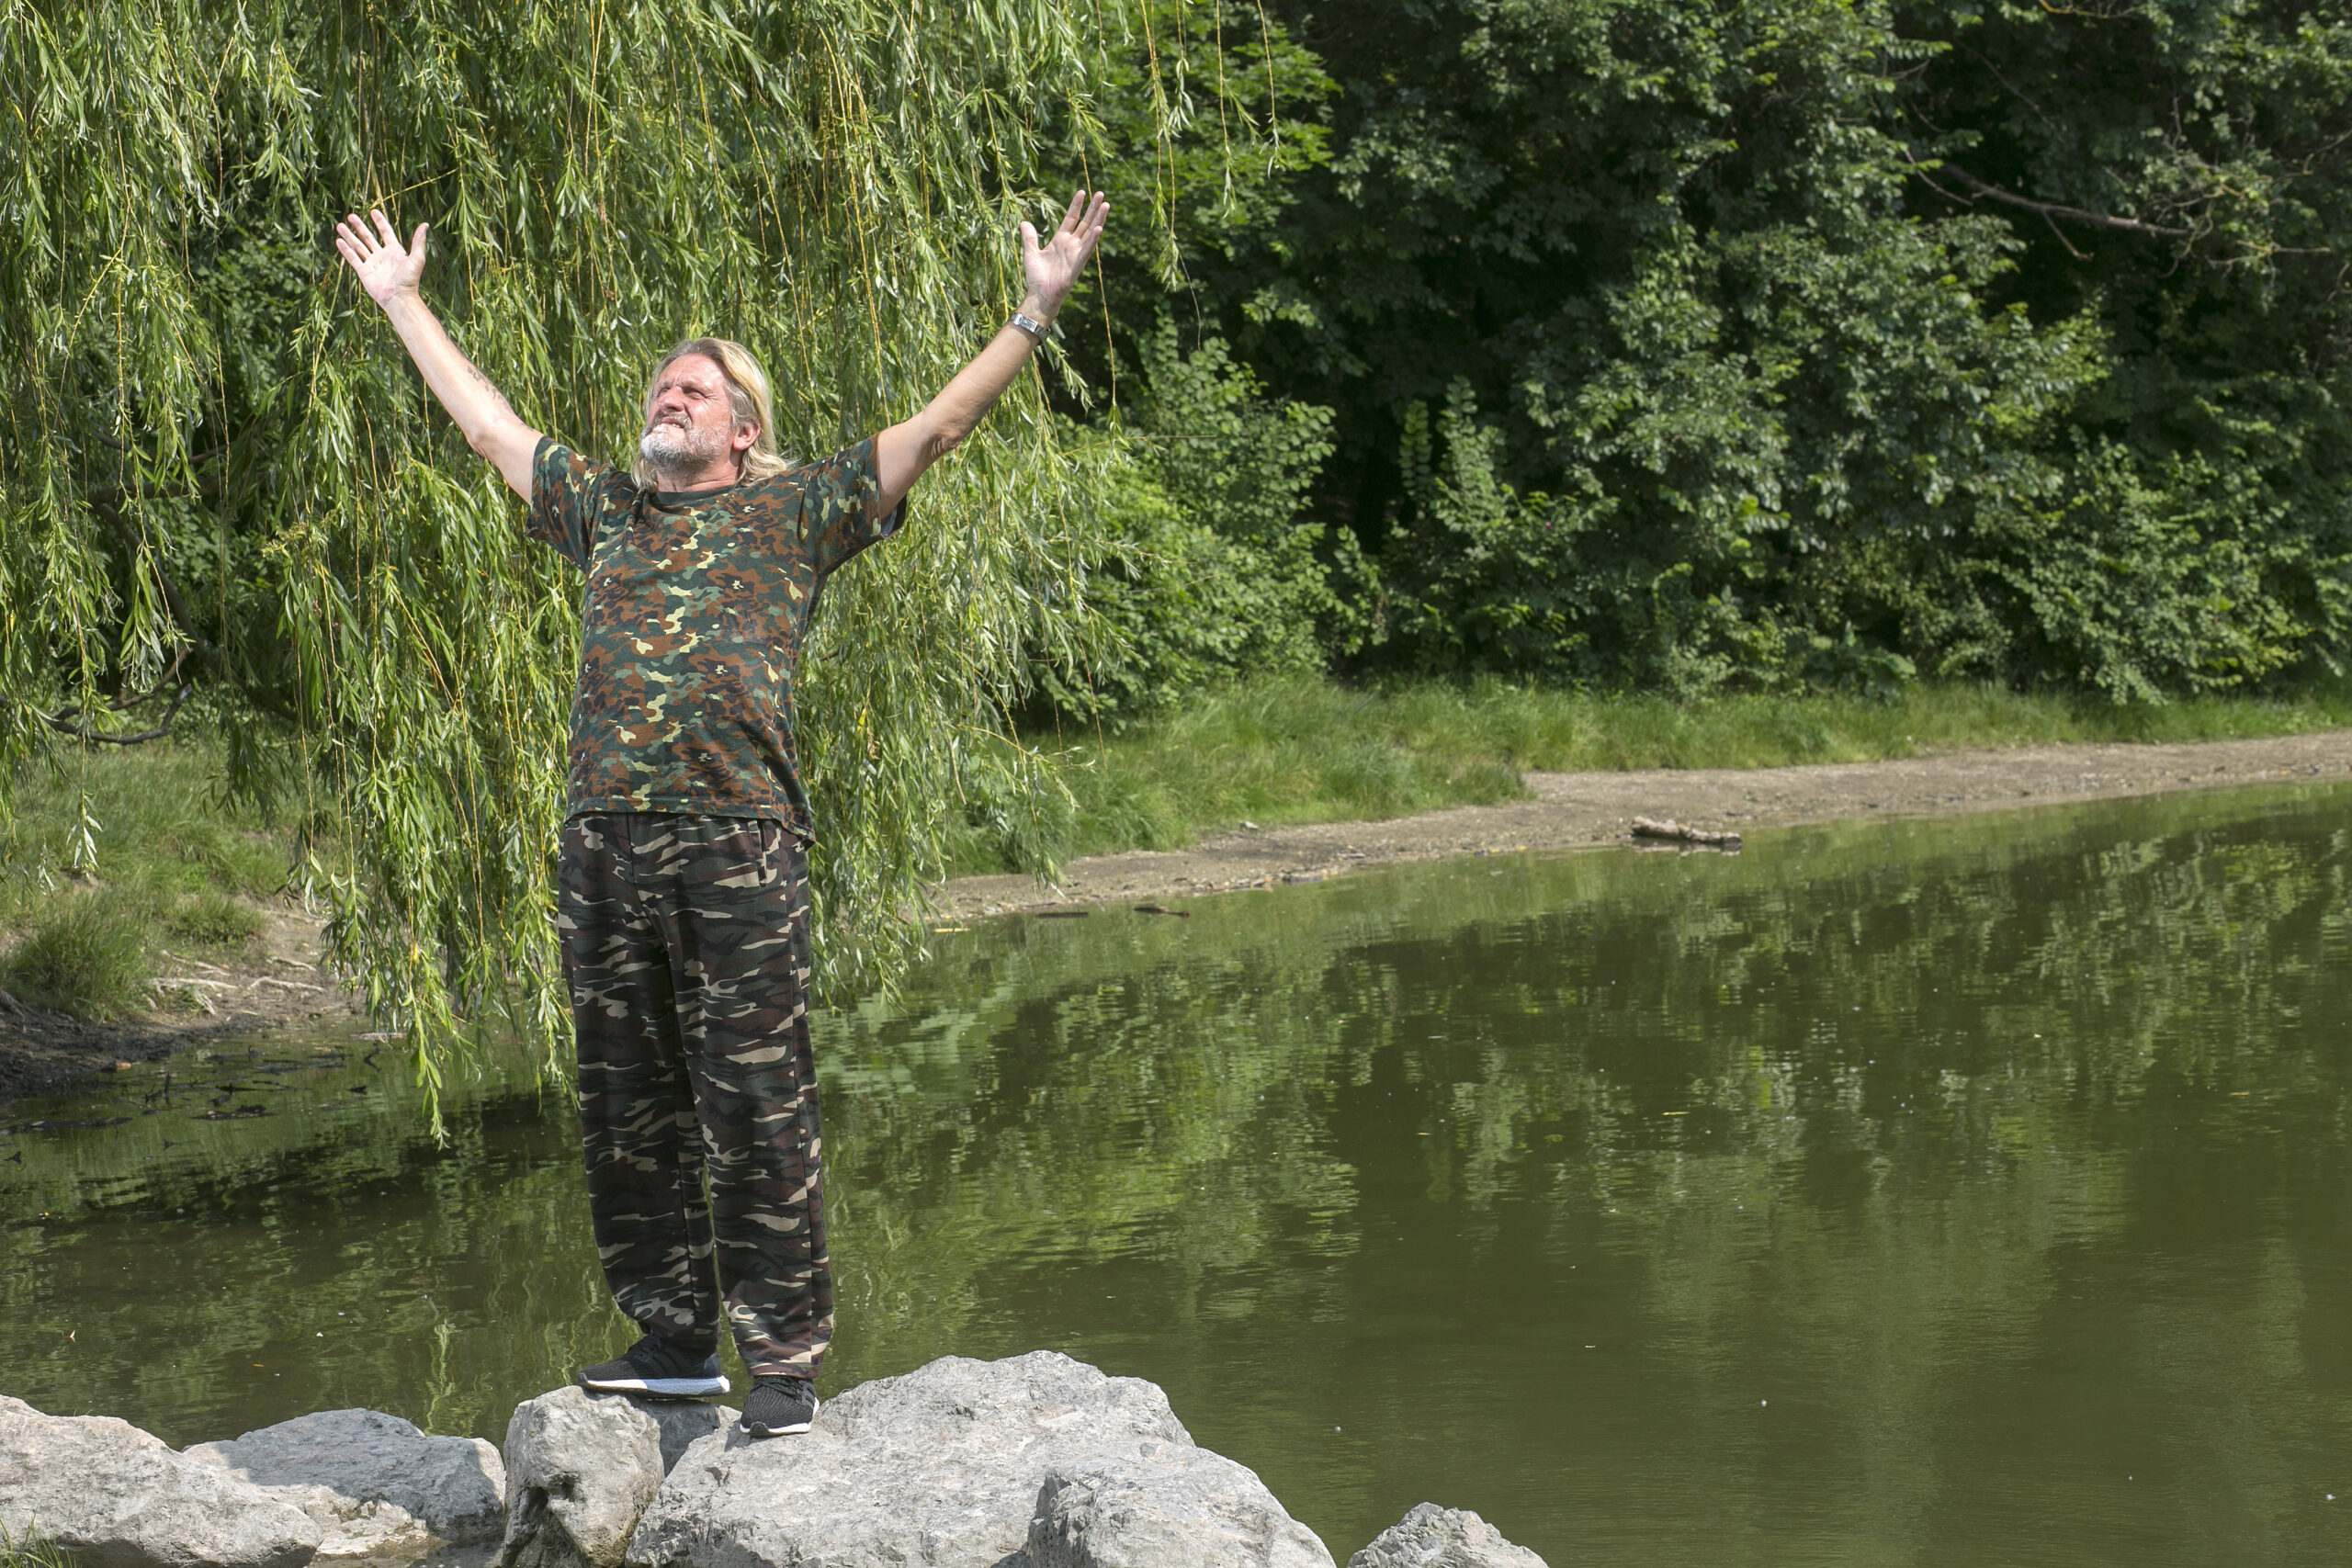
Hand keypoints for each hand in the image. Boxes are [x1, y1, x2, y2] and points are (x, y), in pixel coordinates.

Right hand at [334, 210, 428, 307]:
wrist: (399, 297)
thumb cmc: (410, 280)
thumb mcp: (417, 258)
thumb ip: (419, 241)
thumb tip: (425, 224)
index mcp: (395, 251)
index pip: (386, 232)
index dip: (380, 222)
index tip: (373, 211)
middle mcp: (382, 256)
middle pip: (368, 237)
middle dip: (359, 227)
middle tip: (351, 216)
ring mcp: (372, 264)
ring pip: (358, 246)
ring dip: (349, 236)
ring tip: (340, 225)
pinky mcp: (364, 272)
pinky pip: (353, 259)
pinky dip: (346, 250)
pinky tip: (339, 241)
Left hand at [1018, 189, 1108, 319]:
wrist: (1039, 295)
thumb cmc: (1037, 277)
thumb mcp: (1031, 252)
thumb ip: (1029, 237)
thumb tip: (1024, 222)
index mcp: (1061, 240)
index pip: (1071, 218)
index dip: (1076, 205)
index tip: (1081, 192)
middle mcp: (1071, 245)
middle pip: (1085, 222)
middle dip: (1093, 208)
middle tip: (1101, 194)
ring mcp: (1076, 254)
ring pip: (1090, 233)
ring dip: (1098, 219)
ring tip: (1106, 205)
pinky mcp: (1077, 265)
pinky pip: (1087, 250)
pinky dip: (1092, 240)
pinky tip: (1099, 228)